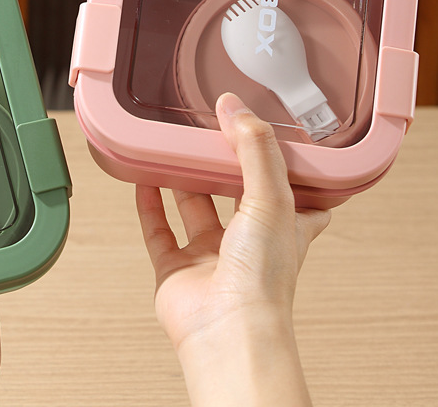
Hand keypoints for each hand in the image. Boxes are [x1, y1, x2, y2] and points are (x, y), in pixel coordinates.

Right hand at [136, 92, 330, 405]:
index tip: (269, 135)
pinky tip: (144, 180)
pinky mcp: (176, 268)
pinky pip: (159, 230)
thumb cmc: (262, 280)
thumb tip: (234, 106)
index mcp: (283, 229)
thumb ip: (255, 149)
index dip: (284, 166)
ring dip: (183, 179)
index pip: (293, 193)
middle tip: (209, 132)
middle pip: (236, 194)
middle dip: (223, 165)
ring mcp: (210, 257)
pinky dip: (149, 205)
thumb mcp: (271, 198)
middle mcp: (248, 243)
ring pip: (194, 208)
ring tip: (174, 147)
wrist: (226, 331)